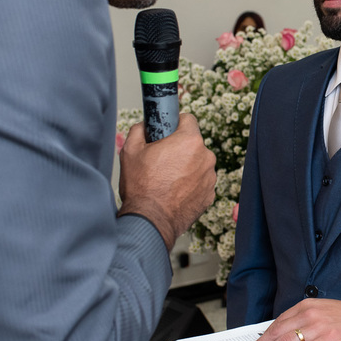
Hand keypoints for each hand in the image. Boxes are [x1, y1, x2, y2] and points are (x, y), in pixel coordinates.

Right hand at [117, 114, 216, 249]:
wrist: (150, 221)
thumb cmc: (141, 187)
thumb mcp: (130, 150)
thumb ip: (139, 130)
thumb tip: (144, 126)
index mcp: (190, 141)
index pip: (188, 119)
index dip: (174, 124)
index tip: (167, 132)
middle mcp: (206, 157)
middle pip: (193, 144)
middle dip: (179, 149)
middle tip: (161, 161)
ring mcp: (210, 177)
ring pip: (198, 163)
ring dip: (186, 167)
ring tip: (166, 180)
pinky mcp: (210, 195)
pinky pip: (200, 182)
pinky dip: (190, 184)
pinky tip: (173, 192)